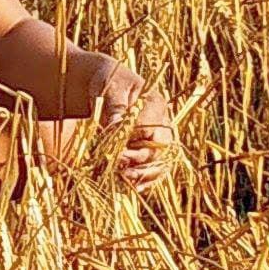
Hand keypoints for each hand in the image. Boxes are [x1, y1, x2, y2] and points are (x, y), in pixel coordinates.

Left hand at [98, 69, 178, 192]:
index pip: (151, 127)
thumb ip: (114, 107)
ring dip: (143, 174)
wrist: (105, 85)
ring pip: (160, 163)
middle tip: (118, 162)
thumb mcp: (109, 89)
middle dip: (139, 159)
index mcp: (156, 103)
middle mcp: (163, 122)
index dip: (134, 139)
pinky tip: (131, 187)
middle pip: (159, 148)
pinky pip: (154, 170)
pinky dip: (144, 181)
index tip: (115, 144)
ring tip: (124, 178)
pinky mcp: (150, 150)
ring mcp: (158, 138)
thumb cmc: (107, 83)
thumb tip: (117, 127)